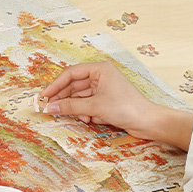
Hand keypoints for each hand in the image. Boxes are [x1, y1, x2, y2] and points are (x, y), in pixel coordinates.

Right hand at [39, 61, 192, 149]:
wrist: (148, 122)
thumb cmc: (125, 108)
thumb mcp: (94, 107)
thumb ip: (70, 106)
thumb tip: (49, 108)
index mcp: (100, 69)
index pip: (71, 73)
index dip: (55, 85)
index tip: (43, 96)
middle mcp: (101, 76)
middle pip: (74, 85)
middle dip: (64, 98)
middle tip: (50, 108)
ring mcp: (104, 88)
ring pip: (80, 96)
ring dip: (76, 108)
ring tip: (76, 117)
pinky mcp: (106, 101)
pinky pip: (88, 104)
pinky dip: (85, 112)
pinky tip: (88, 120)